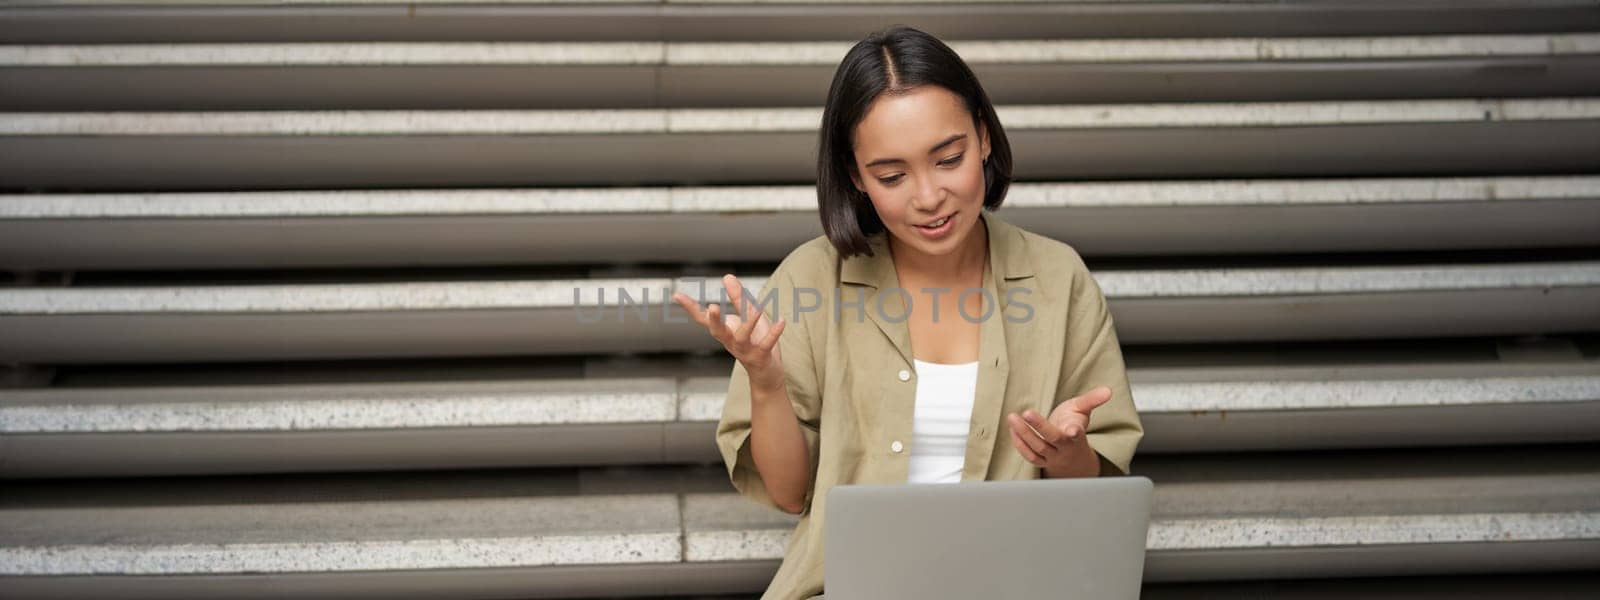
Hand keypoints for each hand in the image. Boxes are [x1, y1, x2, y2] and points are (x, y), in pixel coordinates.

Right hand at [671, 274, 786, 387]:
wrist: (767, 374)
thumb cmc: (756, 341)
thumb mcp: (748, 316)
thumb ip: (738, 298)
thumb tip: (727, 276)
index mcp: (724, 331)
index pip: (703, 319)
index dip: (690, 307)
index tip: (676, 295)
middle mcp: (730, 341)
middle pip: (718, 331)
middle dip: (714, 320)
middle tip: (712, 306)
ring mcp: (744, 350)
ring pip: (742, 338)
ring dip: (749, 323)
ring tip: (758, 308)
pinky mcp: (760, 357)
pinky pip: (766, 345)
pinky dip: (774, 333)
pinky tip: (781, 321)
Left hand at [1006, 386, 1113, 476]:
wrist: (1072, 455)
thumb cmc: (1074, 426)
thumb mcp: (1083, 410)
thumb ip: (1093, 399)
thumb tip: (1108, 390)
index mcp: (1077, 435)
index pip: (1077, 434)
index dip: (1075, 431)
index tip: (1073, 429)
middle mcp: (1065, 448)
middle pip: (1052, 439)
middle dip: (1040, 426)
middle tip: (1027, 412)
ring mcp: (1053, 456)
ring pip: (1038, 448)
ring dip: (1024, 433)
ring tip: (1012, 417)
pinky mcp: (1042, 461)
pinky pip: (1030, 456)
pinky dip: (1020, 444)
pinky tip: (1012, 429)